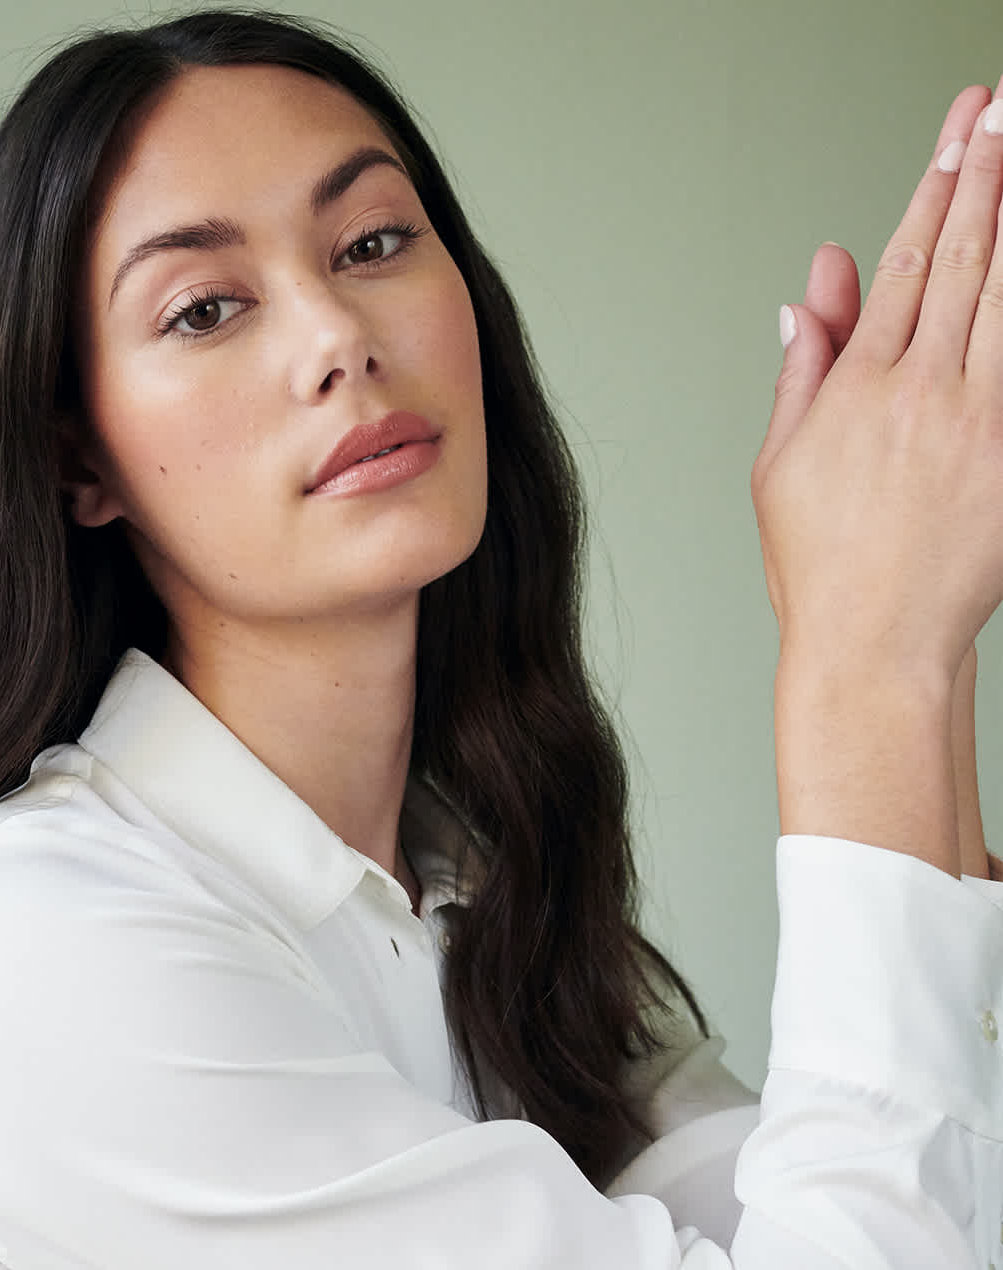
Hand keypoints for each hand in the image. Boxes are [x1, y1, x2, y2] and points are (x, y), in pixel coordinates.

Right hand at [753, 80, 1002, 687]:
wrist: (875, 646)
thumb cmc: (823, 569)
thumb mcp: (780, 466)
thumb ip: (805, 369)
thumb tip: (812, 292)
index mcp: (859, 391)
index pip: (903, 263)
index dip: (936, 186)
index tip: (962, 129)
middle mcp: (923, 394)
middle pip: (964, 258)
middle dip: (991, 171)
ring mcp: (979, 422)